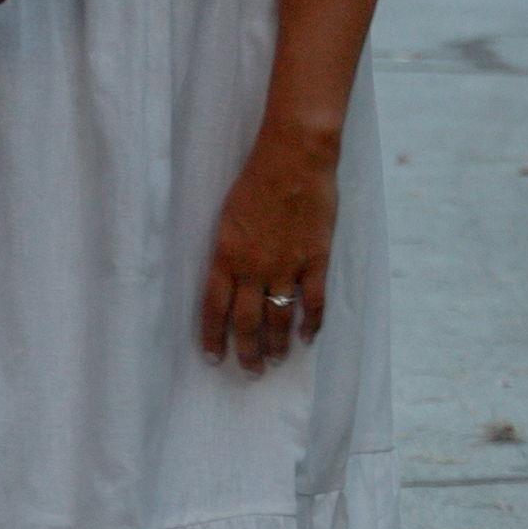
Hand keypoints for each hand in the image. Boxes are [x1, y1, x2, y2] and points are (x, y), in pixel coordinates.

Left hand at [198, 131, 339, 369]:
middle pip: (247, 321)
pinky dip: (310, 324)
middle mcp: (253, 267)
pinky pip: (313, 302)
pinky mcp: (315, 260)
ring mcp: (286, 266)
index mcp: (225, 255)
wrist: (294, 157)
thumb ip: (227, 250)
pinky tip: (307, 338)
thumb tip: (226, 278)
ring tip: (274, 362)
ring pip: (279, 318)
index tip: (213, 357)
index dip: (212, 336)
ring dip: (276, 345)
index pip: (213, 308)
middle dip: (246, 351)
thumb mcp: (228, 216)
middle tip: (249, 371)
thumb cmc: (256, 179)